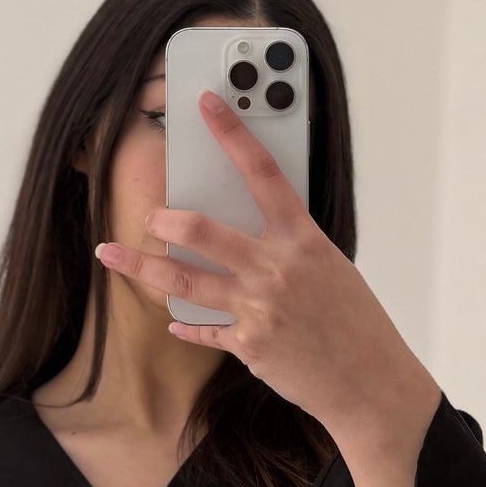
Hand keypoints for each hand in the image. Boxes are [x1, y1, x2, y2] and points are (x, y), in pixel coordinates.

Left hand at [95, 88, 441, 451]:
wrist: (371, 382)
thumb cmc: (356, 322)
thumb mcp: (330, 268)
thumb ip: (289, 246)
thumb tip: (250, 231)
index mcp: (303, 239)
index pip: (263, 171)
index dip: (233, 132)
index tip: (209, 104)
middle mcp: (277, 268)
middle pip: (202, 231)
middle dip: (164, 221)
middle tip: (148, 216)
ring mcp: (259, 308)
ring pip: (183, 282)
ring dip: (142, 269)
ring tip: (114, 255)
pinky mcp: (248, 344)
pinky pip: (203, 328)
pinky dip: (186, 325)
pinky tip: (174, 322)